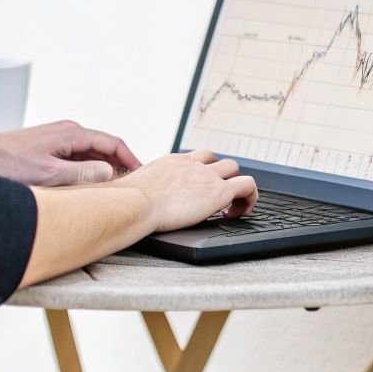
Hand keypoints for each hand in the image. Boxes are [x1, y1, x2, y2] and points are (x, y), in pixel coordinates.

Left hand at [0, 120, 140, 185]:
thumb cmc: (4, 165)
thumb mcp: (50, 174)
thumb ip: (83, 174)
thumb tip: (110, 173)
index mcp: (71, 133)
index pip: (113, 142)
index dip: (132, 159)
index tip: (143, 175)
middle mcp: (65, 132)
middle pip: (104, 148)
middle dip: (120, 165)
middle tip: (132, 187)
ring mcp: (54, 140)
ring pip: (89, 155)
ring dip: (103, 170)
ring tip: (113, 190)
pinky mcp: (44, 151)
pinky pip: (75, 159)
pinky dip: (87, 171)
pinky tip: (87, 187)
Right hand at [120, 149, 256, 232]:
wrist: (135, 202)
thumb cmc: (127, 201)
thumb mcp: (132, 187)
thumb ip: (137, 189)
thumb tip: (122, 197)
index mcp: (171, 162)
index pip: (196, 158)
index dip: (203, 171)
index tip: (200, 188)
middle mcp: (191, 164)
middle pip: (217, 160)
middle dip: (222, 176)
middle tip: (218, 198)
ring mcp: (205, 175)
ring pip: (235, 168)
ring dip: (237, 185)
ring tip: (233, 206)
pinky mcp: (217, 191)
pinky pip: (247, 186)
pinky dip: (249, 197)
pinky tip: (239, 213)